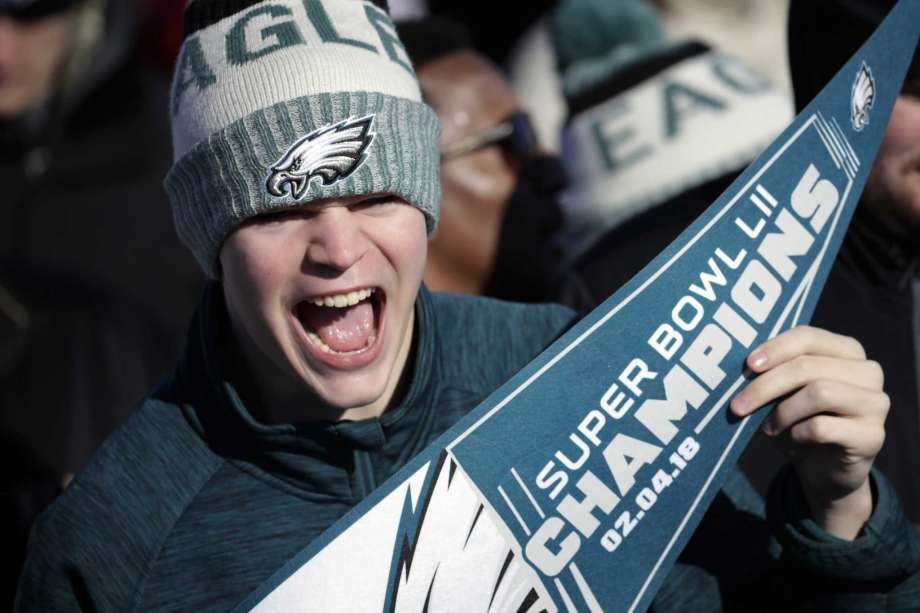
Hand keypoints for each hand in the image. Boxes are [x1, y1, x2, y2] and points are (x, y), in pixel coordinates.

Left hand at [729, 326, 888, 539]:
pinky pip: (823, 427)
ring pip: (819, 393)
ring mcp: (876, 403)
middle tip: (738, 406)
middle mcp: (868, 371)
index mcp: (847, 350)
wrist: (824, 470)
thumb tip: (746, 366)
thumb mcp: (784, 392)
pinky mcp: (873, 435)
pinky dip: (797, 433)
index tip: (748, 366)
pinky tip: (792, 440)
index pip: (808, 336)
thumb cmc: (800, 421)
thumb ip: (774, 372)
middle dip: (765, 386)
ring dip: (783, 411)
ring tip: (768, 427)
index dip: (775, 348)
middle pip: (808, 366)